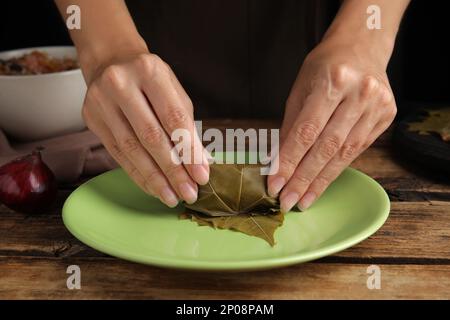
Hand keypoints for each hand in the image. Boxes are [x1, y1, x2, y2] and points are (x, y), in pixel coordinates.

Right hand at [82, 52, 208, 206]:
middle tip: (188, 192)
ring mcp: (101, 101)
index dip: (189, 150)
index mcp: (150, 71)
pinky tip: (152, 187)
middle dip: (173, 170)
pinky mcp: (91, 119)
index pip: (174, 118)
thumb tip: (201, 163)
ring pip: (131, 149)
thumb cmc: (149, 79)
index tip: (202, 175)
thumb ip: (187, 126)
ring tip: (171, 197)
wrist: (110, 61)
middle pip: (151, 136)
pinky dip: (137, 174)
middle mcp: (122, 84)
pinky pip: (117, 154)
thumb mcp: (173, 92)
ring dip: (154, 178)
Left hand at [268, 38, 396, 211]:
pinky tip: (321, 184)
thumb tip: (277, 163)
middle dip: (303, 179)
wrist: (362, 48)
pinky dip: (336, 169)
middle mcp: (359, 93)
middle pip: (326, 146)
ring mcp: (377, 105)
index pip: (306, 131)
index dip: (289, 161)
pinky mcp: (386, 116)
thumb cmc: (324, 68)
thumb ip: (290, 126)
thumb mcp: (300, 89)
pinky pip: (357, 150)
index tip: (274, 185)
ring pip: (344, 153)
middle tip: (287, 202)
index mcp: (333, 80)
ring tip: (303, 201)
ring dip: (320, 181)